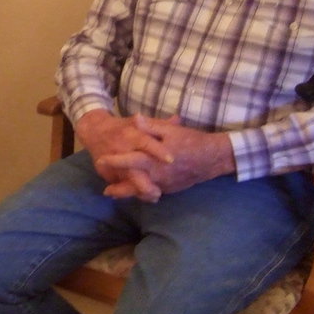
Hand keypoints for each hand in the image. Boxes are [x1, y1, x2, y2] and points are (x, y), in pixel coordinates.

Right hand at [76, 110, 175, 202]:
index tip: (171, 160)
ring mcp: (112, 164)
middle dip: (143, 182)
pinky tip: (143, 197)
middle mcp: (120, 149)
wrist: (95, 131)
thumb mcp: (138, 122)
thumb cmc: (123, 127)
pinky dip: (131, 192)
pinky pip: (120, 185)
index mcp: (130, 134)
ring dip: (139, 191)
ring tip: (154, 197)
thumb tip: (178, 119)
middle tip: (158, 192)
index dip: (157, 150)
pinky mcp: (107, 173)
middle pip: (131, 167)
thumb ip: (158, 124)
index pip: (144, 142)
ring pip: (125, 181)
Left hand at [93, 116, 235, 201]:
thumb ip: (149, 127)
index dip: (114, 161)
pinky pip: (154, 193)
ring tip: (116, 194)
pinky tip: (138, 191)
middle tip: (106, 191)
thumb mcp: (169, 130)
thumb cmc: (191, 141)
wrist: (213, 158)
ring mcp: (165, 185)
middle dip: (118, 189)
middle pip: (132, 186)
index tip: (100, 160)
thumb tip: (135, 119)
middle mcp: (157, 175)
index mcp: (153, 159)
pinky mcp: (172, 189)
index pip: (129, 160)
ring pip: (143, 193)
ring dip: (129, 193)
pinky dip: (144, 193)